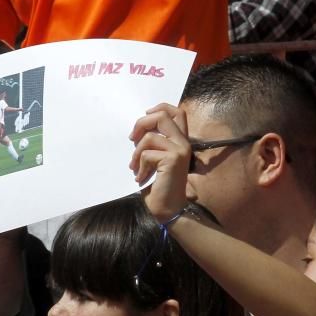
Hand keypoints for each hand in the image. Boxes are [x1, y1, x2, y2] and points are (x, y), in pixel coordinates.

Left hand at [129, 103, 190, 222]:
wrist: (167, 208)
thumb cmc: (160, 185)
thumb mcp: (157, 158)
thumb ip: (155, 142)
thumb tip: (138, 129)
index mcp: (182, 141)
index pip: (177, 112)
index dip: (160, 107)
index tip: (145, 115)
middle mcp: (184, 143)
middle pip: (162, 116)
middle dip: (141, 124)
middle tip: (131, 139)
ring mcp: (180, 150)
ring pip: (150, 137)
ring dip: (136, 153)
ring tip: (134, 167)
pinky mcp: (173, 159)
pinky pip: (147, 154)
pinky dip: (140, 166)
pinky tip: (141, 178)